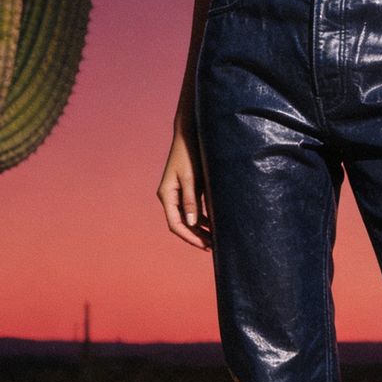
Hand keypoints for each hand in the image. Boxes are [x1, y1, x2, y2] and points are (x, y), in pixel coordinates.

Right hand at [158, 122, 212, 249]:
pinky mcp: (187, 189)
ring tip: (215, 239)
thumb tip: (191, 223)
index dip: (190, 237)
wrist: (189, 134)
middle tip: (213, 246)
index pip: (176, 224)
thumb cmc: (188, 153)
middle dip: (196, 236)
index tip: (204, 245)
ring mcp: (178, 193)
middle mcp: (170, 197)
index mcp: (167, 195)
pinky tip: (214, 224)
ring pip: (188, 218)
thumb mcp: (190, 177)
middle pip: (181, 224)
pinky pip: (193, 209)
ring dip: (200, 229)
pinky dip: (203, 218)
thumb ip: (190, 200)